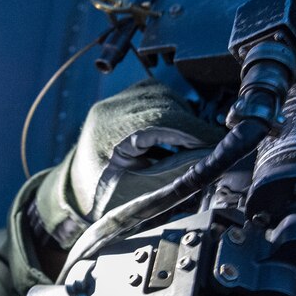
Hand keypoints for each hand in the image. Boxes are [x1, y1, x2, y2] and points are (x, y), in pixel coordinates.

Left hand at [33, 79, 223, 248]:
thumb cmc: (103, 199)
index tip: (218, 143)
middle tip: (212, 146)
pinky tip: (177, 132)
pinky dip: (172, 111)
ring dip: (183, 116)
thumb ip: (175, 172)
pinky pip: (154, 96)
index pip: (163, 119)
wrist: (76, 193)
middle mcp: (110, 110)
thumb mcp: (141, 191)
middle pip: (165, 103)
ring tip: (193, 142)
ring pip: (163, 96)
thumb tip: (211, 158)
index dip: (195, 130)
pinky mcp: (120, 102)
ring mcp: (113, 103)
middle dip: (193, 124)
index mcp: (110, 132)